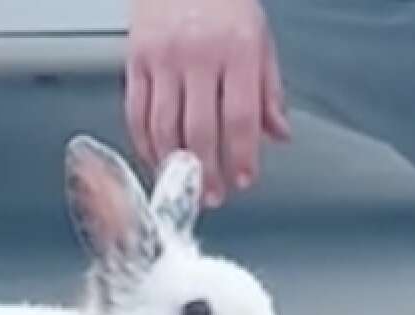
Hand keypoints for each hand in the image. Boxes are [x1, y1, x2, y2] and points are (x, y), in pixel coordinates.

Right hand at [126, 0, 291, 207]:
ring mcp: (163, 59)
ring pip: (165, 127)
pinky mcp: (135, 61)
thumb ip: (268, 90)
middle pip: (200, 129)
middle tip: (213, 195)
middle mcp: (198, 55)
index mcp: (236, 49)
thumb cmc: (222, 1)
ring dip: (175, 165)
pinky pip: (137, 114)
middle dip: (208, 171)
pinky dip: (146, 144)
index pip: (240, 116)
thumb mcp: (259, 39)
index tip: (243, 179)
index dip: (241, 155)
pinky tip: (158, 158)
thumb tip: (278, 134)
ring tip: (186, 184)